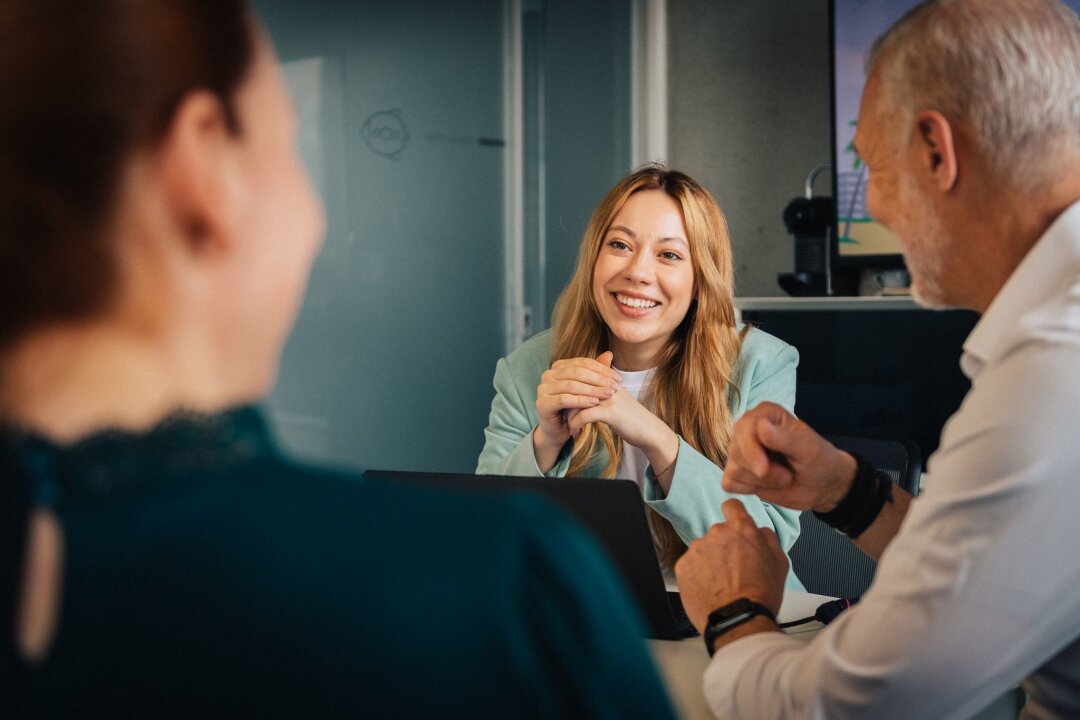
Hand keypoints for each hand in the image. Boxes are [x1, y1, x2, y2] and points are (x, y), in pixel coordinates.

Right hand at [533, 352, 620, 463]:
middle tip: (614, 387)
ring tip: (607, 395)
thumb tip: (609, 354)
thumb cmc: (575, 408)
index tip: (618, 378)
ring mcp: (543, 388)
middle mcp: (548, 374)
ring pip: (571, 385)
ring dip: (592, 390)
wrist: (559, 430)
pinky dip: (580, 401)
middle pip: (576, 373)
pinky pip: (564, 399)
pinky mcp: (542, 403)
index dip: (601, 369)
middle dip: (598, 380)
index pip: (582, 363)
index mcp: (558, 367)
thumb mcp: (587, 389)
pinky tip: (594, 403)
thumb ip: (595, 372)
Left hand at [565, 376, 679, 489]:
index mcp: (607, 379)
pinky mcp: (611, 412)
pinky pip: (584, 415)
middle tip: (559, 414)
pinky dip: (576, 424)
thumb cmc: (629, 416)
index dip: (566, 388)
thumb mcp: (613, 399)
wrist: (649, 430)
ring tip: (566, 424)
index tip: (560, 401)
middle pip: (575, 386)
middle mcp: (607, 385)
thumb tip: (577, 392)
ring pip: (578, 400)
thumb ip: (597, 392)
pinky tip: (574, 432)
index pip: (578, 375)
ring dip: (568, 415)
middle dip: (565, 401)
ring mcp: (610, 397)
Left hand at [675, 499, 787, 631]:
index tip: (733, 524)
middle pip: (718, 533)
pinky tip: (710, 589)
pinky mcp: (683, 565)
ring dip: (710, 562)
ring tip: (722, 583)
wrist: (739, 620)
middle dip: (724, 547)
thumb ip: (767, 538)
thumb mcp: (779, 562)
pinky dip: (697, 575)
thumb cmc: (760, 595)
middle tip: (734, 569)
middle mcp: (717, 534)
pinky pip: (690, 565)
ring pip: (703, 550)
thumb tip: (758, 529)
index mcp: (741, 529)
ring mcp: (697, 549)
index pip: (732, 506)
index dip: (734, 515)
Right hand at [722, 402, 856, 512]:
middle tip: (787, 476)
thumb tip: (760, 426)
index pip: (744, 427)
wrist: (824, 487)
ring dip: (761, 482)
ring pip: (733, 470)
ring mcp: (742, 452)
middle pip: (736, 451)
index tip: (763, 469)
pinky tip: (767, 486)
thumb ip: (784, 439)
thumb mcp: (809, 450)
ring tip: (783, 478)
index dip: (750, 449)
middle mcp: (749, 430)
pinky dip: (749, 489)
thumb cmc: (820, 462)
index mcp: (766, 415)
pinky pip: (729, 483)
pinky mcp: (738, 472)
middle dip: (762, 471)